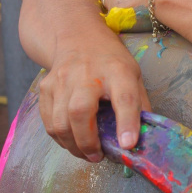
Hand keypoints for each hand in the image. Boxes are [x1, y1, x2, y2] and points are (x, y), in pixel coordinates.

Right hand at [38, 41, 152, 161]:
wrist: (78, 36)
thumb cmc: (111, 62)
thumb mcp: (133, 75)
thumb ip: (139, 104)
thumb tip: (145, 139)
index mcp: (118, 71)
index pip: (124, 97)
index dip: (127, 123)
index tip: (128, 145)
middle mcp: (87, 73)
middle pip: (80, 111)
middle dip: (87, 142)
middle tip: (98, 156)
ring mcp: (62, 79)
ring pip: (60, 121)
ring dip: (72, 146)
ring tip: (86, 153)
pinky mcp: (46, 87)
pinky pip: (48, 121)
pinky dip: (59, 138)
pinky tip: (71, 141)